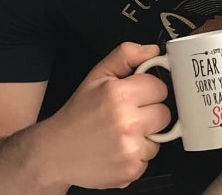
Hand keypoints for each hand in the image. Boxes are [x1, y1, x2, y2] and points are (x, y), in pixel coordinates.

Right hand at [41, 42, 170, 189]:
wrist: (56, 152)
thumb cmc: (78, 114)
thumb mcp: (97, 75)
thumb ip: (126, 55)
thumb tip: (152, 50)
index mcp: (120, 95)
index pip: (160, 87)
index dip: (149, 90)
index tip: (137, 94)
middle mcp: (126, 123)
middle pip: (165, 113)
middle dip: (151, 112)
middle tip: (130, 113)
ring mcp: (130, 149)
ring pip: (160, 137)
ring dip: (146, 135)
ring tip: (123, 131)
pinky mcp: (131, 170)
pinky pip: (149, 158)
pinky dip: (138, 154)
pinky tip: (120, 148)